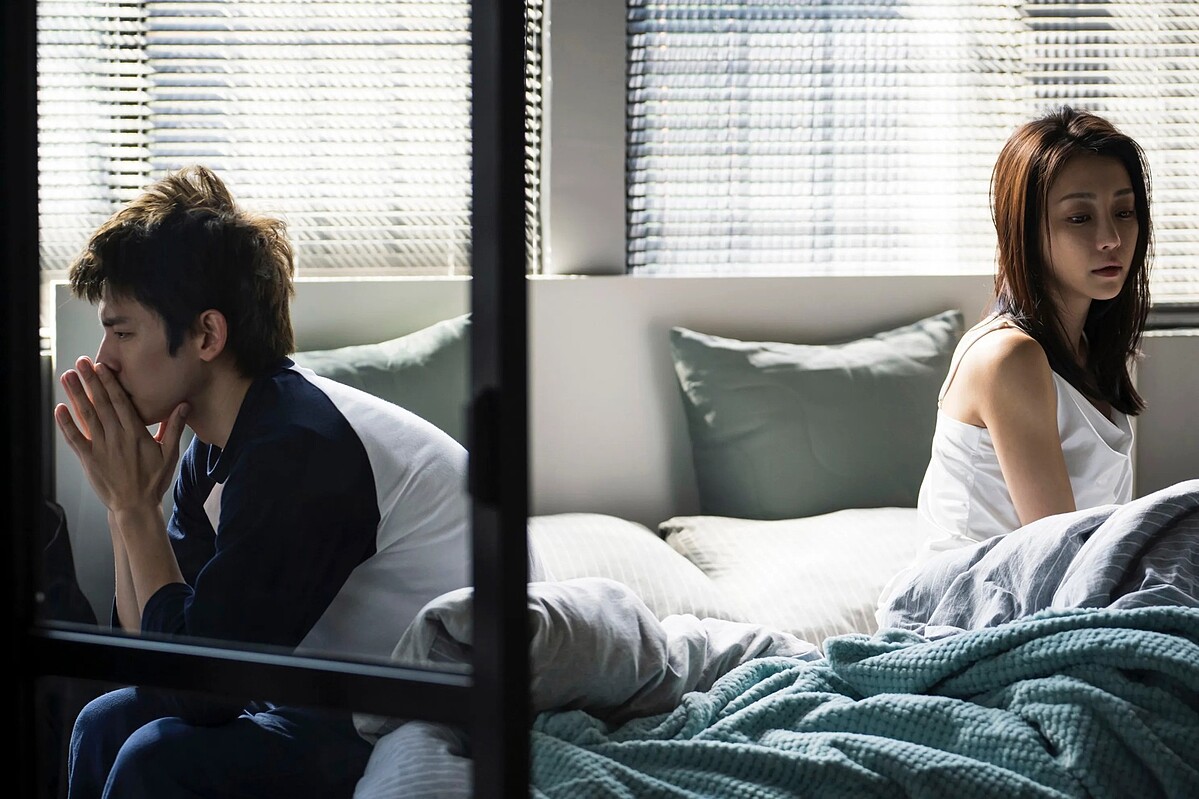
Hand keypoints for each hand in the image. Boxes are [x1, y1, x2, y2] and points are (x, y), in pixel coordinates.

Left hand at [54, 356, 188, 512]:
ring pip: (86, 416)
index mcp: (136, 434)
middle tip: (81, 363)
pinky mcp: (88, 459)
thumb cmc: (153, 480)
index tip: (102, 366)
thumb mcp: (169, 454)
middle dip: (90, 381)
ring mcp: (100, 448)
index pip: (121, 402)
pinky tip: (60, 408)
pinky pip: (75, 438)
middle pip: (101, 404)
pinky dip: (66, 423)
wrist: (135, 506)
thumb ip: (174, 428)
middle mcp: (116, 438)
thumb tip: (184, 405)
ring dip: (76, 395)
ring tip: (68, 377)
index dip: (110, 383)